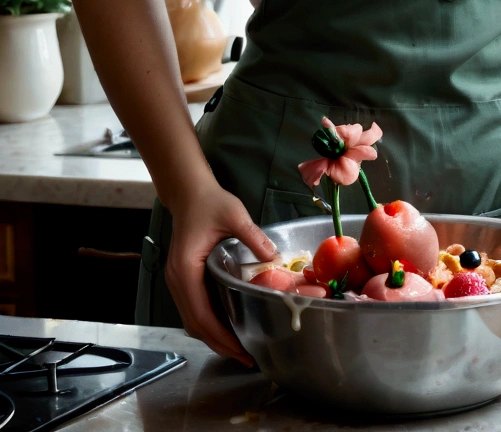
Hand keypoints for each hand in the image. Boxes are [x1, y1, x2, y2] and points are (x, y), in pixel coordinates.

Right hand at [165, 179, 276, 365]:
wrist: (189, 192)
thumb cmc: (209, 201)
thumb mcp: (234, 215)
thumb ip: (254, 237)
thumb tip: (275, 258)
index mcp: (186, 270)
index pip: (201, 315)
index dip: (221, 337)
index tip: (240, 350)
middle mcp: (177, 280)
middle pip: (195, 324)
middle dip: (219, 344)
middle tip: (245, 357)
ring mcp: (178, 280)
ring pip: (193, 319)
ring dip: (213, 335)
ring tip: (239, 346)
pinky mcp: (184, 277)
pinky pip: (194, 308)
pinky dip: (209, 321)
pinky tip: (228, 323)